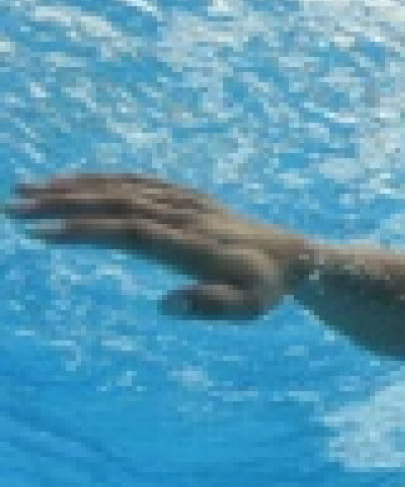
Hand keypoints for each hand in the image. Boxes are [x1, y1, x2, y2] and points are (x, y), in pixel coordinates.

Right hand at [6, 174, 313, 319]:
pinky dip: (104, 178)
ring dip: (75, 186)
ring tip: (27, 189)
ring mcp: (184, 202)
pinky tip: (72, 181)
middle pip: (116, 203)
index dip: (86, 229)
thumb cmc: (265, 289)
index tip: (43, 232)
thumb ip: (209, 305)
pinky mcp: (186, 197)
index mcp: (191, 243)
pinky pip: (140, 181)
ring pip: (123, 187)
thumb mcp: (248, 309)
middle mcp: (183, 216)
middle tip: (14, 207)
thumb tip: (165, 304)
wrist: (294, 257)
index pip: (130, 232)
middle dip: (63, 203)